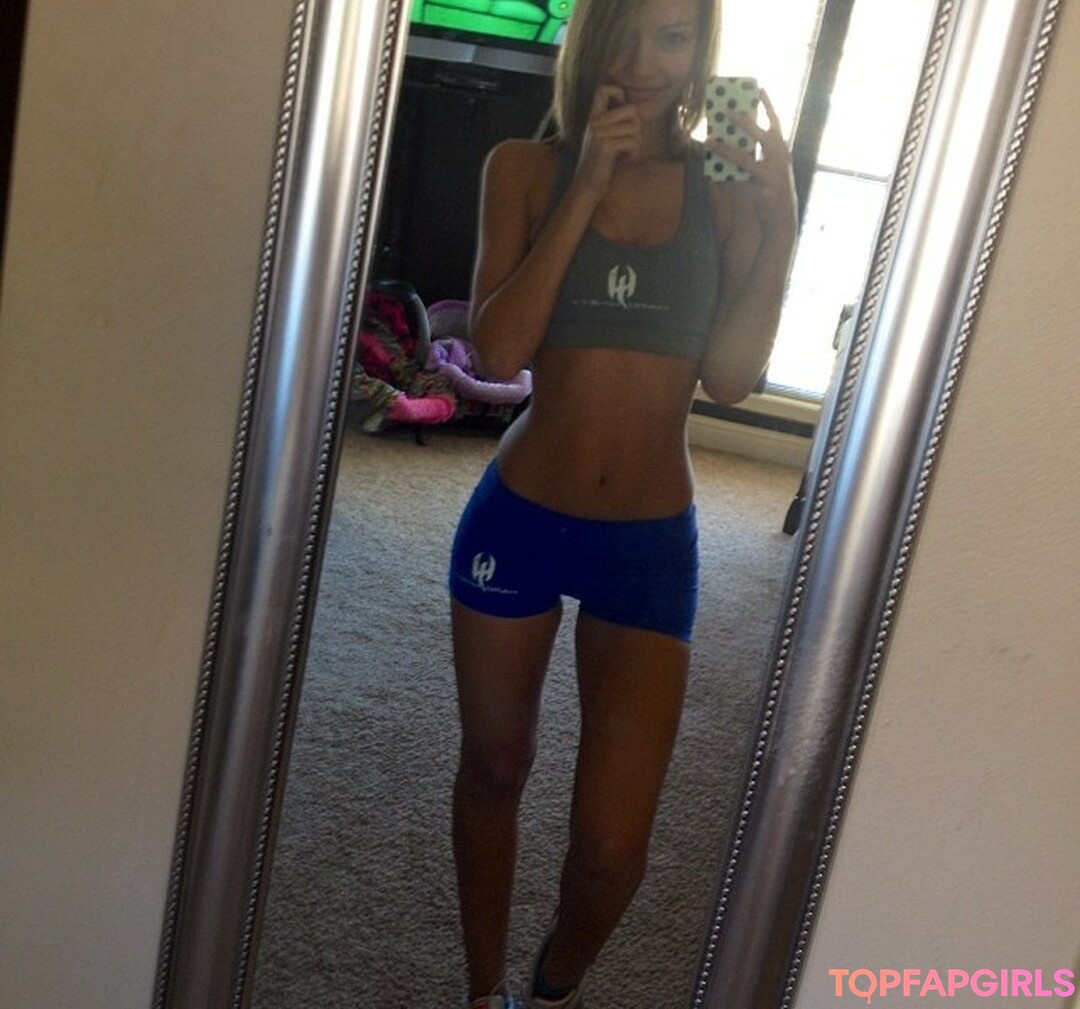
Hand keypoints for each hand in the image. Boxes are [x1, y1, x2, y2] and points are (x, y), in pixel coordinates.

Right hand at [575, 85, 642, 197]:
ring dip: (636, 142)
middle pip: (631, 109)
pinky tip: (625, 159)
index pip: (603, 89)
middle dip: (636, 125)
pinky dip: (633, 152)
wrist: (588, 184)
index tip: (619, 109)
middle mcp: (594, 122)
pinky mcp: (605, 147)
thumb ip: (614, 120)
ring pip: (635, 127)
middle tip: (629, 138)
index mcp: (593, 117)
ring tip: (626, 152)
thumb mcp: (605, 136)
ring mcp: (599, 134)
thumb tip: (633, 106)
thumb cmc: (601, 162)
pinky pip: (633, 141)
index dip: (617, 93)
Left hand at [708, 89, 796, 241]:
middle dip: (745, 123)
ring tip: (710, 143)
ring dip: (726, 151)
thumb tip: (735, 139)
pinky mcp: (763, 194)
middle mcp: (780, 161)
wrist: (782, 220)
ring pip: (746, 160)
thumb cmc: (774, 190)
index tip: (759, 88)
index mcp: (782, 151)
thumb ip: (759, 153)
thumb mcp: (772, 168)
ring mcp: (772, 177)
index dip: (768, 105)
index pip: (776, 123)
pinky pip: (738, 184)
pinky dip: (724, 180)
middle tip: (728, 112)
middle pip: (762, 136)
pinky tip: (711, 175)